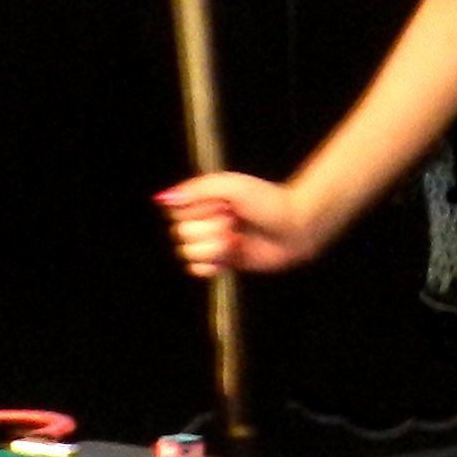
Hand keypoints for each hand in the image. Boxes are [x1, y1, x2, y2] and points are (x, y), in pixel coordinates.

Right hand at [157, 172, 325, 277]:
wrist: (295, 227)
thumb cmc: (268, 201)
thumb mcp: (231, 186)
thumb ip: (196, 190)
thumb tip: (162, 198)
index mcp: (204, 200)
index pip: (176, 211)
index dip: (195, 210)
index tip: (220, 204)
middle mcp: (205, 221)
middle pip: (181, 234)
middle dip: (208, 229)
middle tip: (234, 221)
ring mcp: (213, 243)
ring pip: (188, 253)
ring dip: (213, 247)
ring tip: (236, 239)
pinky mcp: (224, 263)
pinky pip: (198, 270)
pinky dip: (211, 265)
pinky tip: (230, 254)